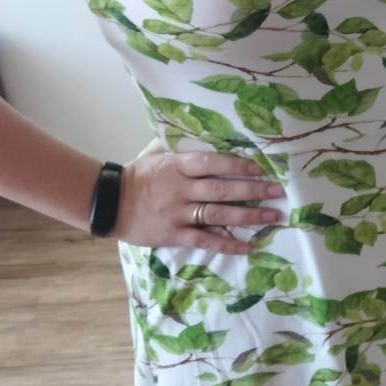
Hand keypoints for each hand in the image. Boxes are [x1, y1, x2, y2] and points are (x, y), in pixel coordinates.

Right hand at [113, 149, 284, 255]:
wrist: (107, 203)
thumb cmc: (136, 177)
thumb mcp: (157, 156)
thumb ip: (181, 150)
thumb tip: (208, 139)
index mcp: (177, 167)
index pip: (211, 163)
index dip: (237, 166)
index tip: (260, 168)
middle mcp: (181, 189)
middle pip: (222, 190)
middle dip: (253, 191)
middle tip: (278, 192)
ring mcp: (178, 213)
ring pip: (218, 215)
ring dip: (248, 216)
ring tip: (272, 216)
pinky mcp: (174, 235)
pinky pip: (205, 241)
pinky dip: (227, 245)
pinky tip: (247, 246)